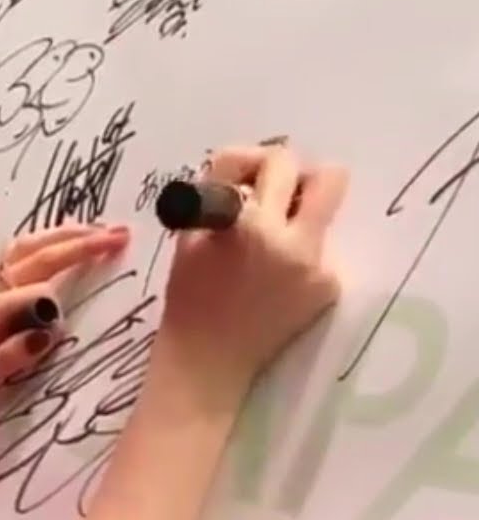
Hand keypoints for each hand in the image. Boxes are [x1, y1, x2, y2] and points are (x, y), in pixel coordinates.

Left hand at [0, 223, 128, 433]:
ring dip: (61, 236)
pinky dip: (44, 245)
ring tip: (96, 228)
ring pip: (25, 251)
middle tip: (120, 233)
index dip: (62, 292)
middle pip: (36, 256)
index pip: (35, 291)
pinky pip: (17, 260)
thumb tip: (49, 326)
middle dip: (79, 241)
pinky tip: (58, 244)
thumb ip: (12, 355)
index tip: (85, 298)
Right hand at [162, 144, 348, 382]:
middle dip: (298, 177)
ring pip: (327, 213)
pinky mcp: (330, 288)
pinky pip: (323, 249)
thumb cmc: (188, 294)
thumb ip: (219, 196)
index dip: (251, 162)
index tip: (236, 179)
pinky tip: (276, 274)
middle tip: (274, 193)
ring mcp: (318, 267)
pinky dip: (301, 251)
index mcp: (251, 223)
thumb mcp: (191, 235)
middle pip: (328, 178)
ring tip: (271, 238)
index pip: (275, 160)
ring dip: (300, 213)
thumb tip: (242, 175)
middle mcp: (294, 240)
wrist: (209, 359)